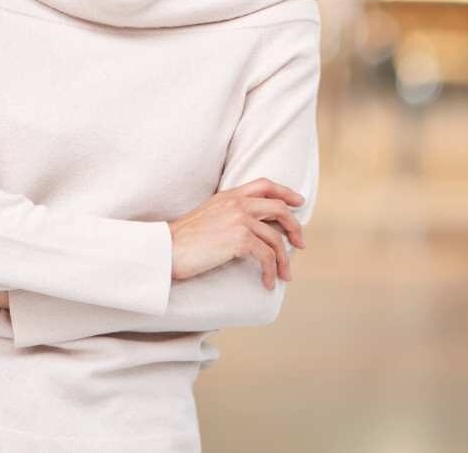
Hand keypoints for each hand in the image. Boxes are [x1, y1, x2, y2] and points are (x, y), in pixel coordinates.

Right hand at [167, 178, 306, 287]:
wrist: (168, 249)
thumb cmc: (184, 239)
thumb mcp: (208, 215)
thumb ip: (229, 212)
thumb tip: (253, 228)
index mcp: (229, 195)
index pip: (265, 184)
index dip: (285, 192)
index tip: (298, 202)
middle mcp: (237, 203)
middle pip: (279, 207)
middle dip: (294, 226)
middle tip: (300, 243)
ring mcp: (240, 219)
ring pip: (276, 237)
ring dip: (284, 259)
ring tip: (284, 275)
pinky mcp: (240, 238)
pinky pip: (267, 256)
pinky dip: (271, 271)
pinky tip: (267, 282)